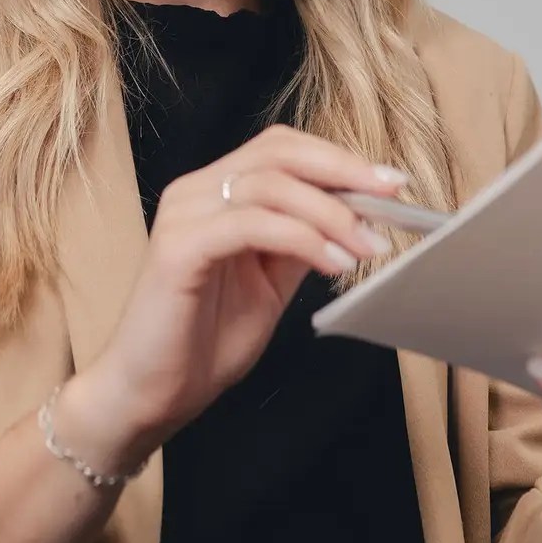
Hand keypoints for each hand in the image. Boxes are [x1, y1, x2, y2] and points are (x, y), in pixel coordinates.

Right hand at [74, 126, 406, 465]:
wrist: (150, 393)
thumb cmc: (203, 341)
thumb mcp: (270, 283)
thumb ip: (301, 243)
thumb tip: (357, 216)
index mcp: (215, 193)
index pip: (282, 149)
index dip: (339, 159)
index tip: (391, 184)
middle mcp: (195, 191)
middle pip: (278, 152)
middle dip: (343, 171)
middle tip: (390, 198)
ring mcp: (183, 216)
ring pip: (270, 185)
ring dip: (331, 214)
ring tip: (366, 248)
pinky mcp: (178, 248)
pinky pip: (251, 224)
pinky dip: (302, 238)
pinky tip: (333, 264)